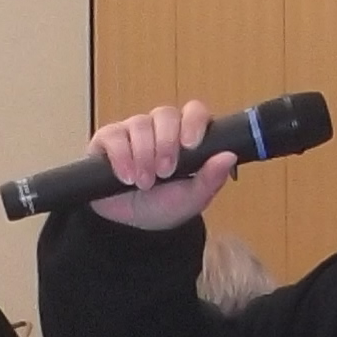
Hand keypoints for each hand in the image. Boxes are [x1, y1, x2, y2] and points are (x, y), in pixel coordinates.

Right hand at [88, 104, 240, 231]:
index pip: (193, 112)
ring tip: (144, 183)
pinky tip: (126, 176)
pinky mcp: (108, 139)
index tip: (190, 144)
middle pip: (165, 114)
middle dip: (166, 143)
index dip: (193, 122)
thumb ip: (211, 178)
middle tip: (165, 172)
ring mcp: (133, 131)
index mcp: (185, 136)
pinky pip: (114, 135)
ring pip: (139, 124)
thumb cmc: (163, 207)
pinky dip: (121, 157)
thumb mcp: (191, 199)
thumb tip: (228, 156)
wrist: (129, 225)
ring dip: (143, 155)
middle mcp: (160, 128)